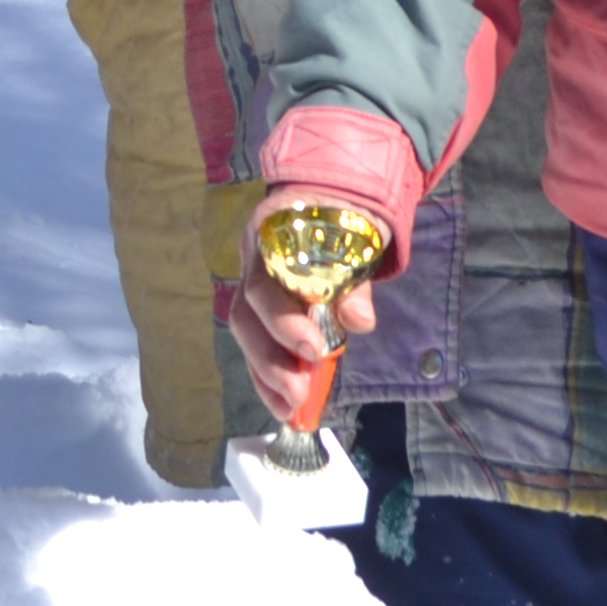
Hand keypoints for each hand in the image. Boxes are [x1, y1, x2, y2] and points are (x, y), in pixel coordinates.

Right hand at [226, 186, 382, 388]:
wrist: (328, 197)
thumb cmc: (343, 218)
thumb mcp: (357, 240)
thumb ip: (355, 281)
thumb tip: (360, 321)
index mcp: (271, 241)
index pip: (264, 284)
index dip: (283, 321)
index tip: (313, 351)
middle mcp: (252, 264)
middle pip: (246, 315)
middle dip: (271, 358)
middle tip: (299, 392)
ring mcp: (253, 288)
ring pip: (246, 335)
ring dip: (266, 376)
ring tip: (292, 408)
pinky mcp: (261, 312)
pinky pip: (254, 346)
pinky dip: (267, 379)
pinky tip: (284, 406)